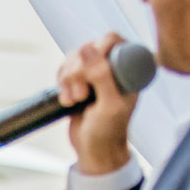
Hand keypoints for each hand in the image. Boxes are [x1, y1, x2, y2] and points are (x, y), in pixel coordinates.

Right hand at [56, 31, 137, 177]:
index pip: (111, 40)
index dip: (96, 51)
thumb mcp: (109, 105)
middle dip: (78, 70)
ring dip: (68, 79)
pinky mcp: (78, 81)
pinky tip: (68, 101)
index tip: (89, 75)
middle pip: (88, 47)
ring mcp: (94, 73)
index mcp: (129, 68)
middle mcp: (112, 67)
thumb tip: (86, 47)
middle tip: (82, 94)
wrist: (94, 150)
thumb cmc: (109, 131)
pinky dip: (61, 84)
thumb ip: (101, 75)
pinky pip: (63, 69)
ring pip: (73, 58)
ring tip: (75, 100)